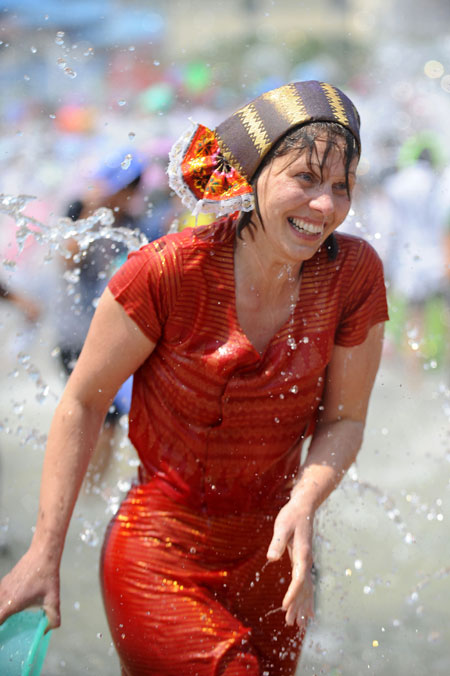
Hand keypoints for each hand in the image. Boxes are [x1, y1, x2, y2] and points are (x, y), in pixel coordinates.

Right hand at [0, 547, 60, 629]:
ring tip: (7, 619)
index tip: (3, 639)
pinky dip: (1, 603)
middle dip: (0, 621)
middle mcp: (2, 596)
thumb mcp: (53, 600)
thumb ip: (53, 618)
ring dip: (1, 611)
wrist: (42, 554)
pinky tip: (11, 605)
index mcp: (10, 604)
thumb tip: (48, 630)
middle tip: (6, 632)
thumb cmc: (46, 577)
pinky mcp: (4, 581)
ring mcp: (2, 588)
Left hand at [267, 499, 314, 627]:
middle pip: (304, 589)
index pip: (299, 579)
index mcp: (303, 554)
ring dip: (302, 606)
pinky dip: (306, 598)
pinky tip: (307, 610)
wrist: (304, 507)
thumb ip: (278, 542)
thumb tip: (271, 558)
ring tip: (298, 624)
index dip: (292, 594)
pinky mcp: (303, 561)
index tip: (284, 606)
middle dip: (297, 606)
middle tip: (290, 624)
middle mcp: (307, 561)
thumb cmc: (292, 515)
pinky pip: (306, 584)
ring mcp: (307, 562)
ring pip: (306, 589)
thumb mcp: (282, 526)